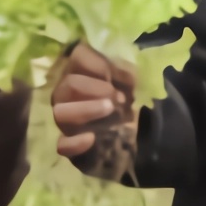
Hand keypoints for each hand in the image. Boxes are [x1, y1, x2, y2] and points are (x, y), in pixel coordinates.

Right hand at [51, 42, 132, 157]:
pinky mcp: (71, 148)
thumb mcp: (135, 81)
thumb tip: (117, 69)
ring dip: (85, 109)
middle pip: (66, 86)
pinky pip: (62, 145)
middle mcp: (69, 96)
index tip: (112, 74)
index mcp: (84, 73)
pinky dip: (75, 142)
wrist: (146, 137)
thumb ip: (125, 70)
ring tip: (110, 111)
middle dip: (91, 88)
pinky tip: (92, 138)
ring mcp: (67, 122)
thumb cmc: (135, 102)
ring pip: (60, 113)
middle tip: (117, 97)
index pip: (77, 57)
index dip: (94, 63)